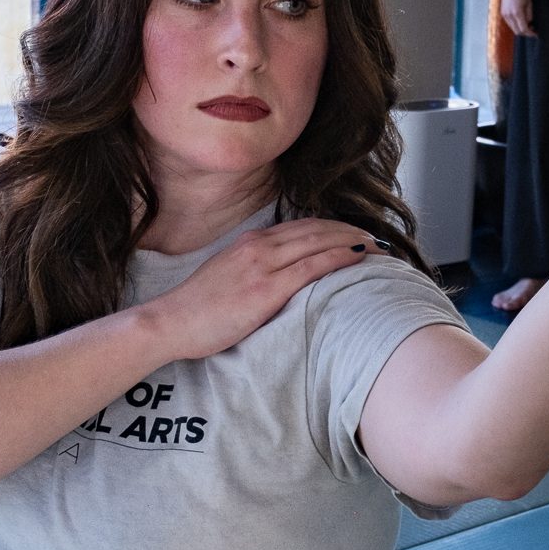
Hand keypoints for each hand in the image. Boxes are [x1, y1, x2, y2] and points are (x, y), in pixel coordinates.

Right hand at [143, 218, 380, 359]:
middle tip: (375, 236)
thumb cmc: (195, 309)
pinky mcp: (267, 289)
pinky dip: (341, 257)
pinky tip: (360, 256)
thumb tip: (276, 279)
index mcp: (249, 244)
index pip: (300, 227)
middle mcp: (259, 247)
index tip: (352, 233)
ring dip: (353, 240)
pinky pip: (313, 266)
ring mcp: (264, 266)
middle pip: (316, 229)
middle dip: (349, 230)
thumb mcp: (225, 277)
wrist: (171, 322)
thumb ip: (252, 271)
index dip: (331, 228)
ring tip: (377, 246)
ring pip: (320, 242)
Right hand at [500, 0, 536, 36]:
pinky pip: (509, 23)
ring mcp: (504, 15)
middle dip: (525, 33)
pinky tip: (521, 20)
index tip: (535, 34)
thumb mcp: (529, 2)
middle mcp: (509, 16)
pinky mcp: (503, 13)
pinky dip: (515, 25)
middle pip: (517, 31)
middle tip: (533, 30)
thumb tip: (529, 23)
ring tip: (527, 25)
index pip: (523, 29)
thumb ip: (529, 15)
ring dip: (520, 29)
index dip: (530, 34)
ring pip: (513, 28)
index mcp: (517, 13)